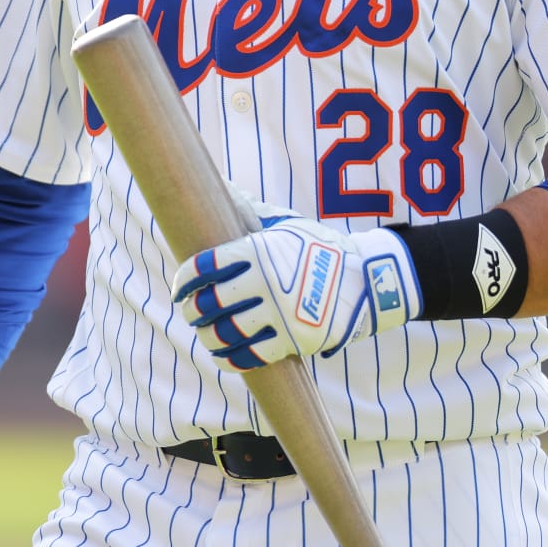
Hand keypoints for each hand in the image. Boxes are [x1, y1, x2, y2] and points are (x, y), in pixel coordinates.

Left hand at [171, 204, 421, 370]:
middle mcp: (266, 281)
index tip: (180, 288)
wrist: (367, 278)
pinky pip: (251, 357)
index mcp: (258, 250)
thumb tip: (222, 186)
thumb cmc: (319, 247)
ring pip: (226, 334)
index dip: (185, 280)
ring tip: (205, 335)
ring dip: (208, 337)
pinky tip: (223, 356)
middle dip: (192, 311)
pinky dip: (230, 360)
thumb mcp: (287, 225)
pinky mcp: (294, 339)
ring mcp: (280, 312)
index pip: (205, 267)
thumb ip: (253, 213)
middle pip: (210, 303)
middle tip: (189, 313)